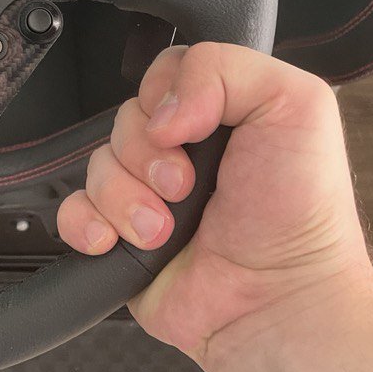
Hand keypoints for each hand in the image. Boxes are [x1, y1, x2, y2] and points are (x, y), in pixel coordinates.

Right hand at [56, 43, 372, 367]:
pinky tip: (118, 241)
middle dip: (147, 156)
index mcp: (219, 114)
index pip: (162, 74)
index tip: (189, 129)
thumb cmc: (300, 215)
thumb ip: (226, 68)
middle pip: (123, 120)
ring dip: (125, 199)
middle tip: (184, 188)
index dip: (164, 96)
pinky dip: (88, 225)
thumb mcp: (295, 106)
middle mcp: (181, 152)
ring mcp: (146, 196)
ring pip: (95, 167)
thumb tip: (161, 109)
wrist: (276, 302)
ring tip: (163, 230)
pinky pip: (72, 214)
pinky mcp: (119, 239)